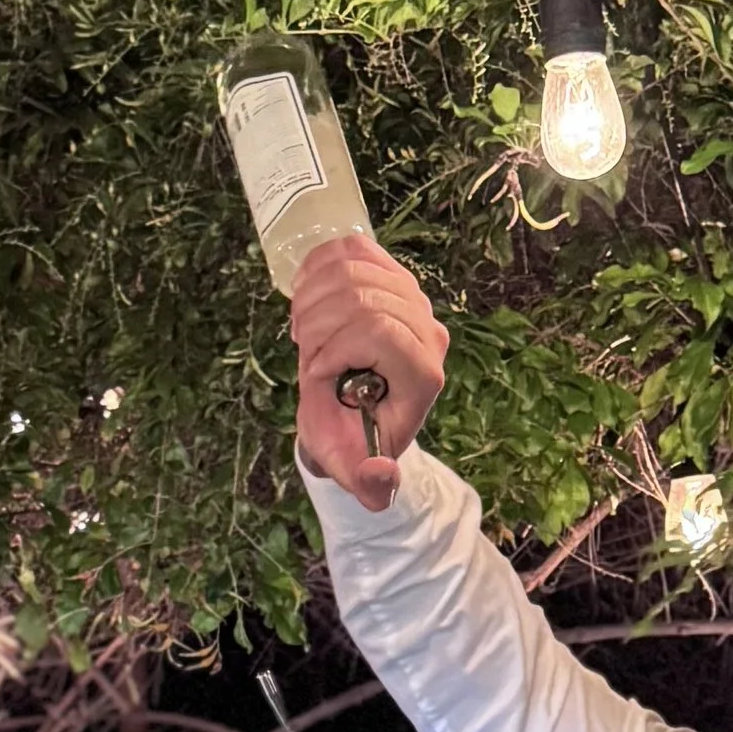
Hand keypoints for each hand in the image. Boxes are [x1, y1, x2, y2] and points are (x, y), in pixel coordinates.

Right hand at [291, 240, 448, 509]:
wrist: (346, 409)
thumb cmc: (347, 435)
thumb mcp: (351, 466)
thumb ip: (367, 482)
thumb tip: (380, 481)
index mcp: (424, 374)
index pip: (380, 328)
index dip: (336, 346)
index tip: (314, 374)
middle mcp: (427, 329)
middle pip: (362, 295)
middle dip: (317, 325)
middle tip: (306, 357)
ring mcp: (410, 295)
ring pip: (353, 267)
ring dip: (312, 299)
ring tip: (306, 333)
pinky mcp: (388, 271)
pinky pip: (350, 249)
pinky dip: (316, 271)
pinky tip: (308, 302)